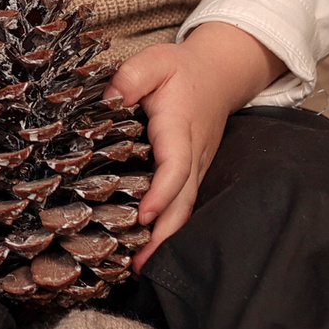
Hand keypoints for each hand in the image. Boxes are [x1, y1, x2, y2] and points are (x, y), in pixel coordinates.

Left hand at [109, 22, 284, 268]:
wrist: (220, 73)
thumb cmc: (182, 69)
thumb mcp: (154, 60)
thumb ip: (130, 77)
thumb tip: (108, 101)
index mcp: (180, 127)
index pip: (176, 165)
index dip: (162, 192)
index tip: (144, 215)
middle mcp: (193, 153)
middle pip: (184, 200)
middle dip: (164, 234)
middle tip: (140, 265)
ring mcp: (197, 166)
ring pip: (185, 207)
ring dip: (166, 238)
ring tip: (140, 267)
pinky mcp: (193, 173)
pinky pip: (183, 203)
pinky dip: (168, 227)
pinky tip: (148, 247)